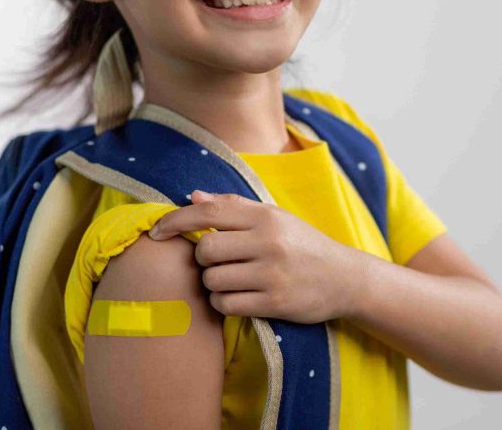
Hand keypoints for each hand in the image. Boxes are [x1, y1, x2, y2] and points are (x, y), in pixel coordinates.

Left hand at [148, 190, 364, 322]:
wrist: (344, 278)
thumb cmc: (302, 245)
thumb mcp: (274, 218)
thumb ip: (233, 207)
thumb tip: (193, 196)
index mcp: (265, 216)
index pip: (209, 212)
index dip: (175, 221)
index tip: (156, 232)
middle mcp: (268, 241)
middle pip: (205, 249)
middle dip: (203, 259)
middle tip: (217, 262)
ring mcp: (272, 273)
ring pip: (213, 280)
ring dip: (214, 284)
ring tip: (232, 281)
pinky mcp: (275, 302)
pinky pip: (226, 304)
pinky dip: (224, 303)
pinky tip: (239, 298)